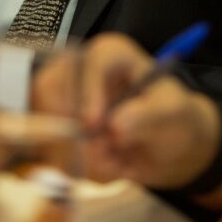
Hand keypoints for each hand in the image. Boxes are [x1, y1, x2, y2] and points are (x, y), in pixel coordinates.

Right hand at [35, 33, 221, 190]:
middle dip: (77, 131)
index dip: (87, 91)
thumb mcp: (172, 113)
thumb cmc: (173, 116)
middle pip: (54, 90)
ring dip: (81, 154)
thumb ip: (147, 116)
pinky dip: (80, 167)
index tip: (92, 123)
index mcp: (111, 55)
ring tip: (118, 163)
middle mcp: (81, 71)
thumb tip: (114, 127)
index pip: (90, 62)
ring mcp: (65, 101)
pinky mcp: (60, 130)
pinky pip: (54, 151)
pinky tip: (110, 166)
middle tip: (105, 156)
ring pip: (49, 124)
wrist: (168, 146)